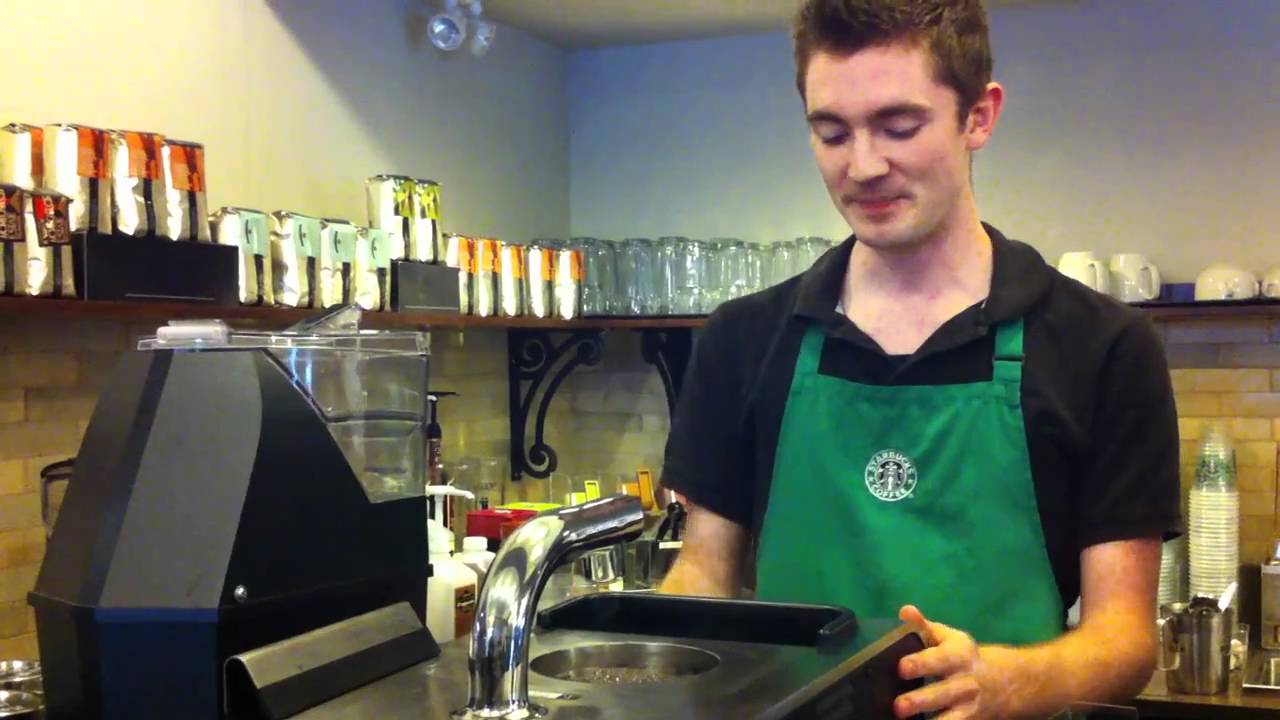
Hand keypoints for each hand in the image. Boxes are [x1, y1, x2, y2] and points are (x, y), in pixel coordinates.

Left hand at [894, 605, 1002, 719]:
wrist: (1005, 683)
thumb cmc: (961, 656)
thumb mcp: (948, 638)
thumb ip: (923, 626)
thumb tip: (905, 611)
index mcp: (959, 655)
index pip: (940, 658)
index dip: (922, 663)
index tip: (902, 667)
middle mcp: (966, 682)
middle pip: (943, 693)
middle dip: (920, 700)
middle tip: (898, 706)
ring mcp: (970, 708)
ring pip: (950, 719)